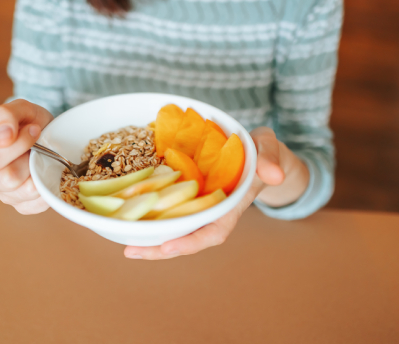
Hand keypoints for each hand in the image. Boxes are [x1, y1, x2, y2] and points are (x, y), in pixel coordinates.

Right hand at [0, 99, 53, 214]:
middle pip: (8, 179)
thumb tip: (2, 137)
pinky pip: (39, 203)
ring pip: (27, 191)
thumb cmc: (31, 122)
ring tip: (42, 159)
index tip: (34, 129)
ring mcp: (7, 196)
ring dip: (41, 172)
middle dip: (30, 160)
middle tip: (40, 146)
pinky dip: (49, 187)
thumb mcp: (20, 108)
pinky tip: (47, 173)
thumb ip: (5, 115)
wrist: (51, 136)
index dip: (16, 146)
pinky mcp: (25, 206)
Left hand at [124, 127, 309, 259]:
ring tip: (125, 242)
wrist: (256, 151)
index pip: (214, 231)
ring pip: (174, 227)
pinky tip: (129, 214)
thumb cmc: (262, 150)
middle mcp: (213, 211)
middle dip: (160, 248)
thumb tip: (274, 175)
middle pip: (187, 236)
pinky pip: (168, 208)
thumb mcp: (269, 148)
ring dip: (151, 236)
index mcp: (232, 206)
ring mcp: (199, 205)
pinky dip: (150, 213)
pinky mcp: (187, 194)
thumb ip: (271, 159)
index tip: (169, 247)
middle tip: (131, 251)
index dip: (192, 241)